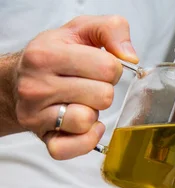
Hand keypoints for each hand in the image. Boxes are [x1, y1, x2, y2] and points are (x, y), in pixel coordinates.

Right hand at [12, 15, 138, 159]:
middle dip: (104, 91)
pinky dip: (87, 139)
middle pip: (103, 96)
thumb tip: (130, 56)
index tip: (98, 67)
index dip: (112, 68)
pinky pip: (74, 148)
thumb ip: (111, 30)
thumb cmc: (57, 55)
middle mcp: (36, 85)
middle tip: (88, 85)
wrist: (21, 80)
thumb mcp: (81, 30)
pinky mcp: (43, 137)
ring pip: (88, 121)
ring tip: (81, 102)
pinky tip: (86, 125)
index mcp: (46, 54)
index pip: (108, 67)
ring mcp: (36, 114)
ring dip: (93, 113)